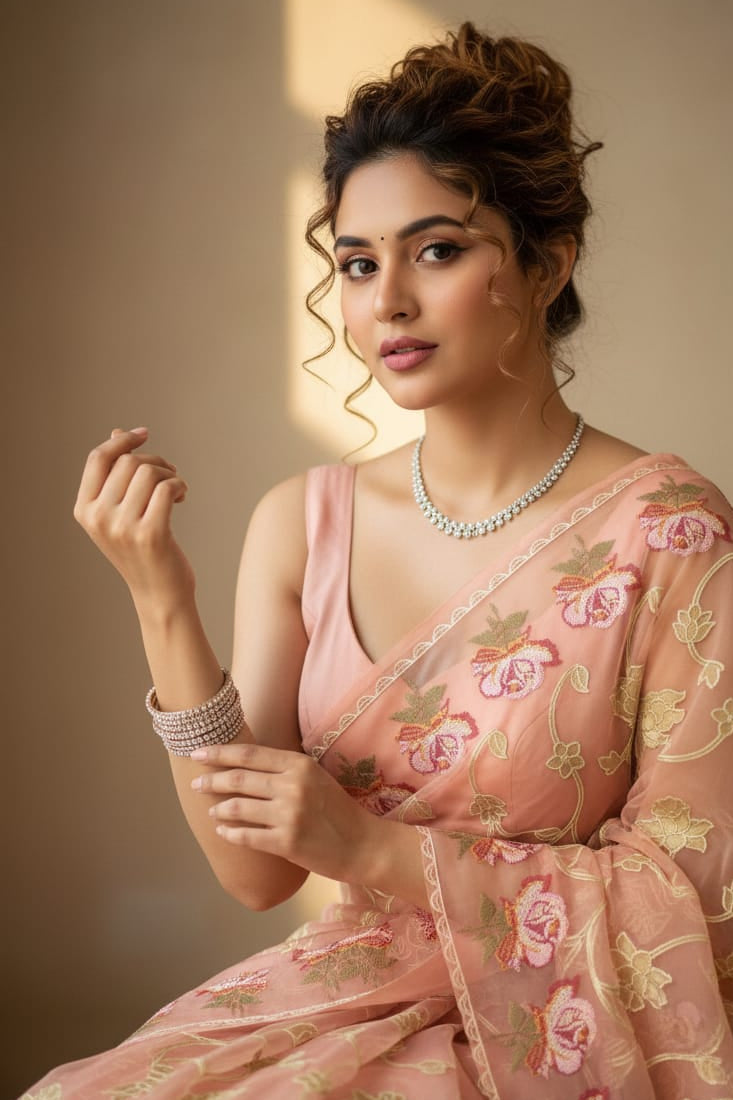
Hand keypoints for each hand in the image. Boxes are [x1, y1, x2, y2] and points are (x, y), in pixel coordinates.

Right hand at [73, 427, 194, 609]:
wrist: (159, 594)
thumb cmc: (142, 550)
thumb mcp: (120, 512)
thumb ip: (115, 476)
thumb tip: (117, 432)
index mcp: (85, 510)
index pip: (97, 458)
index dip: (122, 441)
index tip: (144, 434)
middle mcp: (99, 518)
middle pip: (128, 462)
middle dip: (154, 461)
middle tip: (170, 475)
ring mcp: (123, 527)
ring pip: (149, 472)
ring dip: (169, 473)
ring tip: (176, 488)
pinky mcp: (151, 534)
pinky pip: (166, 488)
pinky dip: (179, 485)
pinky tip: (182, 497)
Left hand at [189, 742, 381, 884]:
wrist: (363, 844)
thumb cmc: (336, 810)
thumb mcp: (315, 777)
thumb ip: (284, 769)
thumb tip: (243, 763)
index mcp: (299, 765)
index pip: (249, 754)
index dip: (219, 752)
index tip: (197, 753)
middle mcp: (293, 786)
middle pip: (239, 779)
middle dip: (211, 780)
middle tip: (196, 783)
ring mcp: (289, 815)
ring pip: (238, 807)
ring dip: (219, 808)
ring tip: (212, 810)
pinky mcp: (287, 842)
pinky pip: (246, 836)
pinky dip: (229, 832)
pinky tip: (222, 830)